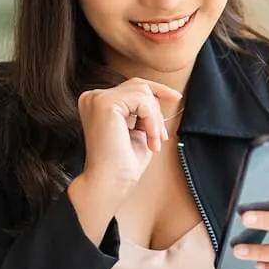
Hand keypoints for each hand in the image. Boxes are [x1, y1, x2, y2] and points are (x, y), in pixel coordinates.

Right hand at [76, 78, 181, 193]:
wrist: (111, 182)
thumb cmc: (124, 163)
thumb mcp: (138, 129)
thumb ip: (144, 110)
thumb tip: (162, 95)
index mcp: (97, 102)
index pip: (132, 86)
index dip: (157, 90)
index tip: (176, 97)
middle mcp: (93, 97)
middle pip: (139, 86)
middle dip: (157, 110)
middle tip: (163, 136)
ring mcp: (96, 98)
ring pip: (143, 93)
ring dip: (155, 120)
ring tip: (155, 142)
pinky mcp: (104, 103)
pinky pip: (142, 101)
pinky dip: (152, 121)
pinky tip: (151, 140)